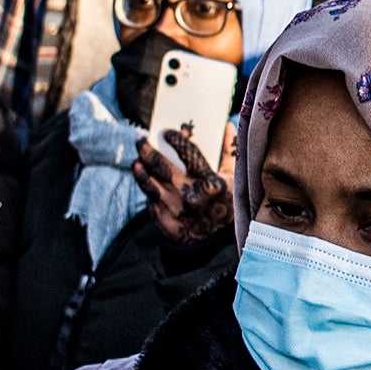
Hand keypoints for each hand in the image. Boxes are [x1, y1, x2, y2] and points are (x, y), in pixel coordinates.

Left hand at [135, 127, 233, 247]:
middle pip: (161, 165)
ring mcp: (175, 208)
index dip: (176, 140)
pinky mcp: (164, 221)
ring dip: (140, 169)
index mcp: (210, 182)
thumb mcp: (233, 180)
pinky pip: (150, 201)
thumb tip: (227, 126)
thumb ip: (228, 152)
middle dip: (147, 150)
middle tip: (140, 140)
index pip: (189, 153)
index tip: (168, 133)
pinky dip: (147, 189)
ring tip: (137, 160)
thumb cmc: (226, 206)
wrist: (216, 243)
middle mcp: (190, 194)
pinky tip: (143, 180)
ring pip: (149, 183)